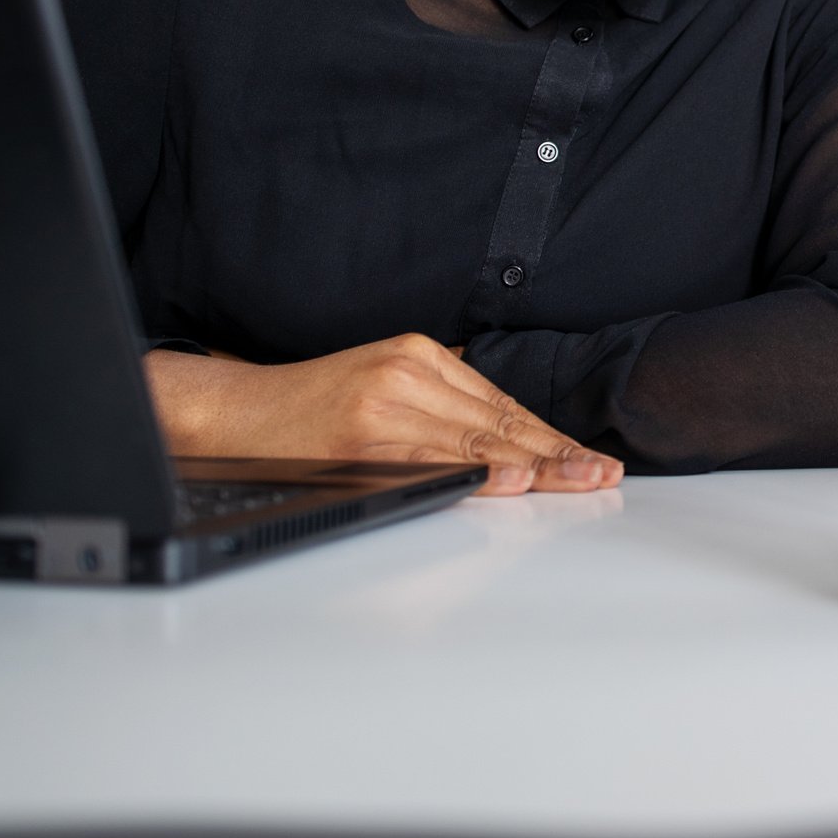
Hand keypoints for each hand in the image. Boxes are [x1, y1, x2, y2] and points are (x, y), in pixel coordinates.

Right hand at [143, 335, 623, 496]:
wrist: (235, 412)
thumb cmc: (309, 410)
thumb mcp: (382, 384)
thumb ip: (441, 403)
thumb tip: (506, 438)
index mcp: (419, 356)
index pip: (502, 405)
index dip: (551, 436)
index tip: (590, 459)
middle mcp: (408, 372)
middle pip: (499, 421)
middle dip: (557, 453)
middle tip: (601, 475)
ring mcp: (385, 403)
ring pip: (475, 440)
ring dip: (533, 466)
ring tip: (577, 481)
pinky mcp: (361, 435)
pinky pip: (429, 459)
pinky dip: (474, 471)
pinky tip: (508, 481)